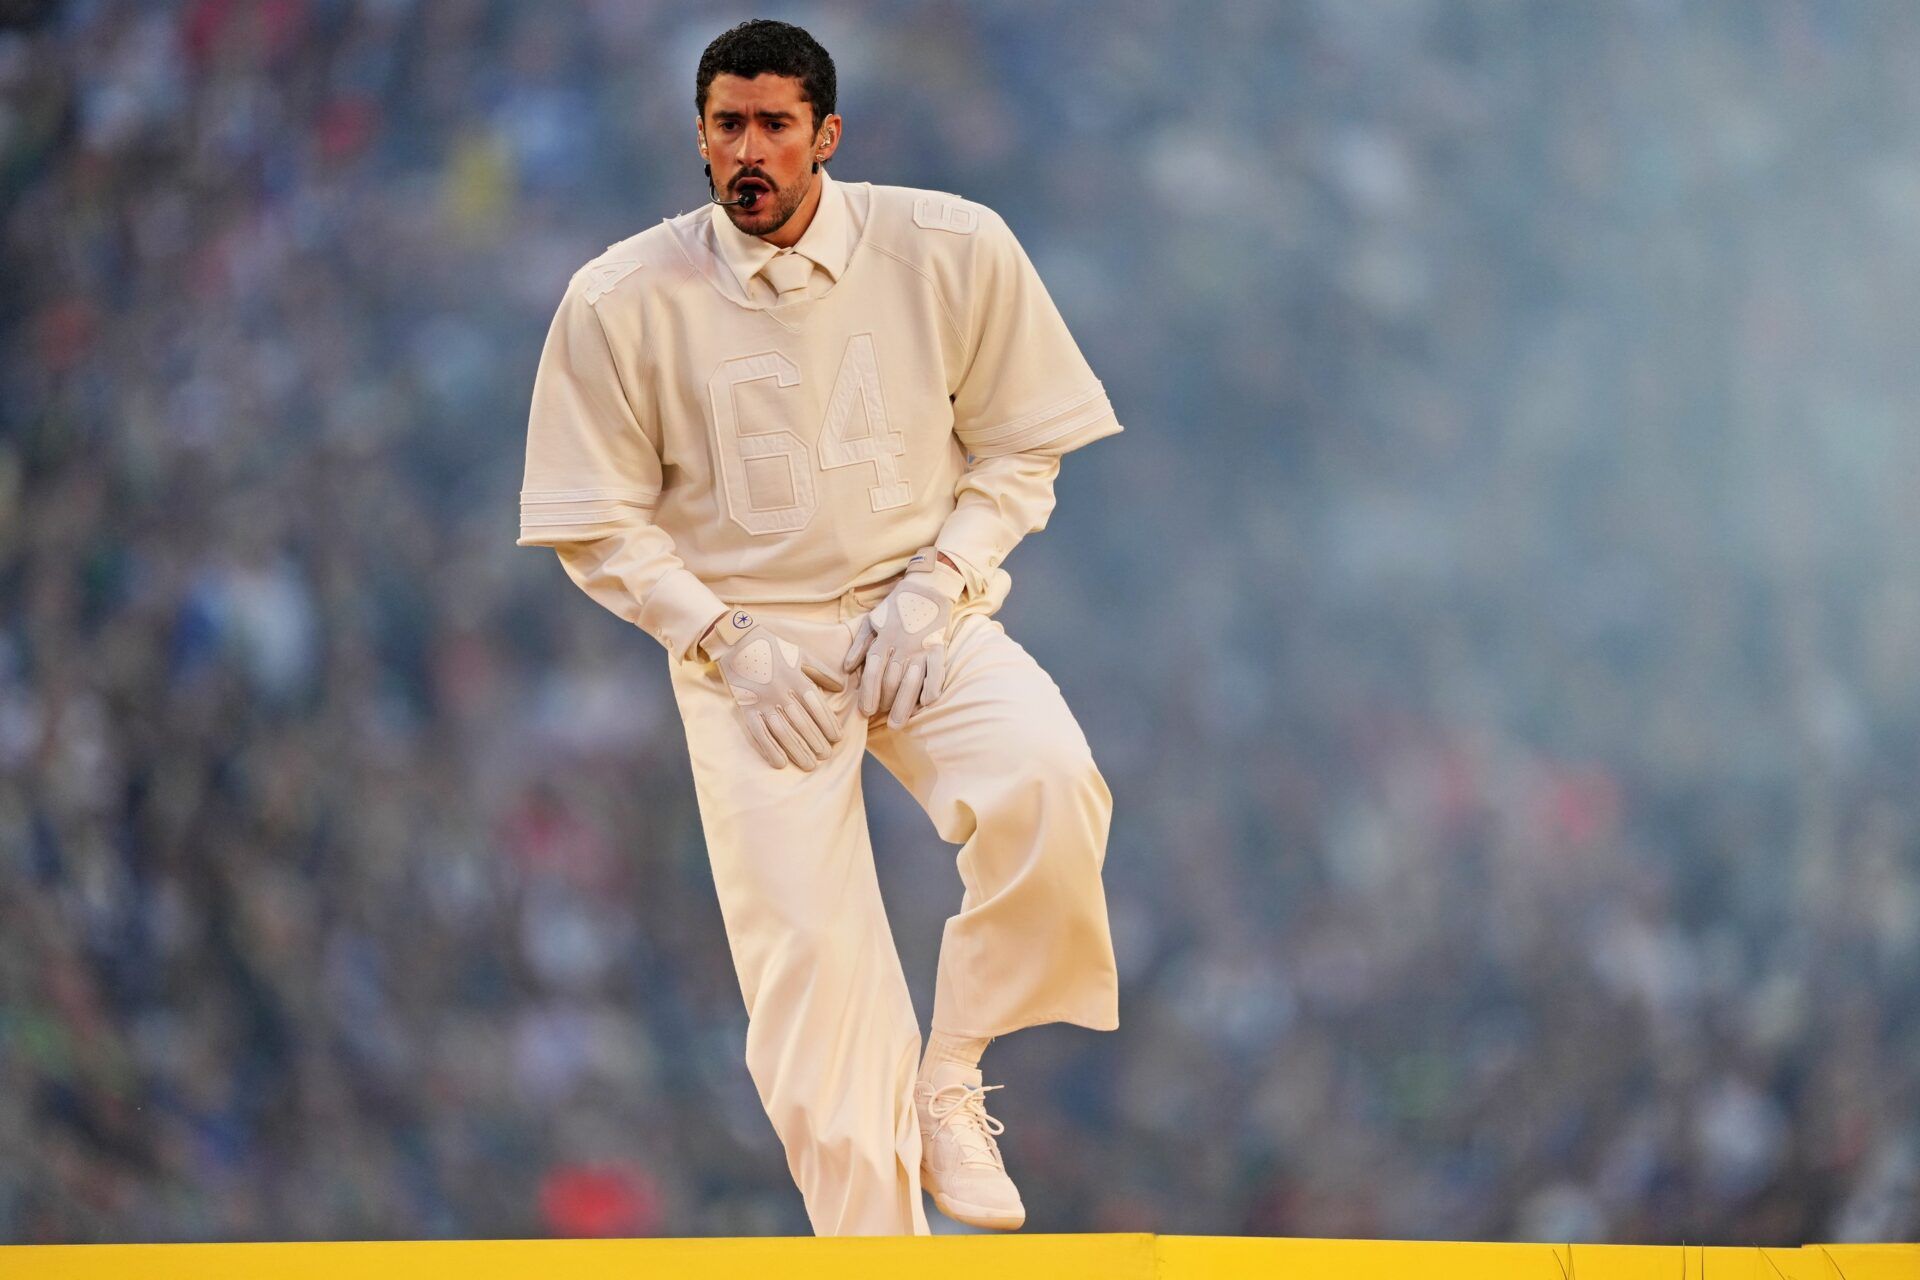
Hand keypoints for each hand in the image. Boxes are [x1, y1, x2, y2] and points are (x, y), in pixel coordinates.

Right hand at [705, 609, 846, 769]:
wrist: (736, 640)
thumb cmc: (772, 647)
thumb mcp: (801, 654)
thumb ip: (821, 671)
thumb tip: (840, 687)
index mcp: (796, 678)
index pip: (817, 706)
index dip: (828, 724)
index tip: (837, 738)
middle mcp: (781, 691)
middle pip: (803, 722)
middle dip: (817, 741)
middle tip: (826, 756)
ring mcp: (762, 701)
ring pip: (783, 731)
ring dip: (797, 750)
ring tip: (809, 765)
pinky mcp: (745, 708)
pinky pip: (758, 733)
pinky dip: (769, 749)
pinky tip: (780, 763)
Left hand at [842, 548, 965, 727]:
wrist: (928, 587)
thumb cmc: (897, 606)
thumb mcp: (872, 620)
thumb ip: (859, 645)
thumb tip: (847, 668)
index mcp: (883, 638)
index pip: (873, 670)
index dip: (868, 693)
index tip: (866, 711)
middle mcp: (902, 645)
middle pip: (891, 681)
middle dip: (885, 703)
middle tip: (882, 720)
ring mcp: (921, 647)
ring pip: (912, 681)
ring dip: (904, 705)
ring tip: (898, 723)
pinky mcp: (939, 646)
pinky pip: (937, 671)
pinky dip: (932, 688)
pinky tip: (926, 704)